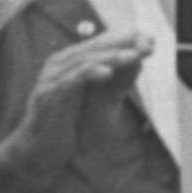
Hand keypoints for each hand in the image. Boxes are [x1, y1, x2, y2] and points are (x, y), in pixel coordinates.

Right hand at [8, 27, 153, 175]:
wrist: (40, 152)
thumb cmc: (68, 126)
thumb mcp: (97, 100)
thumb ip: (113, 80)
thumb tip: (138, 61)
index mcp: (69, 62)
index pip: (100, 44)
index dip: (125, 41)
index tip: (151, 40)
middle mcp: (59, 64)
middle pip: (95, 48)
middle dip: (123, 45)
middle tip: (147, 44)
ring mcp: (52, 78)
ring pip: (85, 61)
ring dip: (112, 57)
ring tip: (134, 56)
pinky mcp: (49, 94)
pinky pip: (72, 80)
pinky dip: (90, 73)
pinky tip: (107, 72)